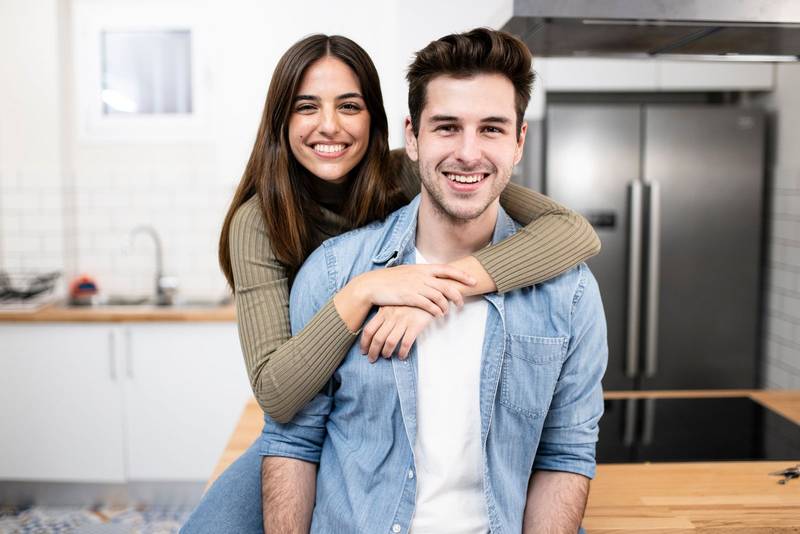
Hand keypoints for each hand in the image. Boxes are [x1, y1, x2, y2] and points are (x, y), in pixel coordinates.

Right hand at [349, 264, 473, 316]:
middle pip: (447, 285)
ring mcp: (416, 286)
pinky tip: (437, 315)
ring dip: (446, 306)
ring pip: (439, 297)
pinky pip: (428, 305)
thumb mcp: (408, 272)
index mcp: (422, 268)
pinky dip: (436, 310)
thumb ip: (421, 274)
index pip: (447, 269)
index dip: (461, 275)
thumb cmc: (390, 279)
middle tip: (462, 303)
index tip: (472, 280)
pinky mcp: (410, 297)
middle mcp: (421, 276)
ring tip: (447, 312)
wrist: (373, 285)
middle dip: (458, 295)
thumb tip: (432, 276)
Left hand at [360, 305, 437, 361]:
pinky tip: (402, 356)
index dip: (364, 343)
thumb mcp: (392, 303)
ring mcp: (404, 320)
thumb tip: (373, 330)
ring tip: (386, 356)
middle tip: (372, 359)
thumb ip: (383, 314)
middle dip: (373, 351)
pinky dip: (402, 352)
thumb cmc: (408, 301)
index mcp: (384, 311)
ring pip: (390, 342)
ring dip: (386, 352)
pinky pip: (406, 342)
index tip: (363, 351)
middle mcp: (392, 316)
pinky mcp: (416, 325)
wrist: (427, 294)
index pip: (369, 330)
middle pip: (378, 338)